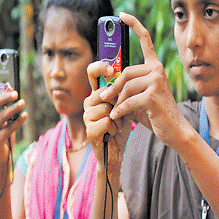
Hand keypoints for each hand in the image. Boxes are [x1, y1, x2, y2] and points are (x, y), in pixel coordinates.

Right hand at [0, 61, 26, 170]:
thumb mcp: (9, 121)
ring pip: (0, 116)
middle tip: (15, 92)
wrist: (3, 159)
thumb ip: (10, 109)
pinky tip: (25, 116)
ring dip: (13, 109)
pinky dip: (17, 121)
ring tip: (22, 103)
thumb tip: (17, 94)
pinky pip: (8, 128)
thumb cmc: (7, 137)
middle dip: (4, 96)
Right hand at [84, 62, 131, 179]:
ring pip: (107, 108)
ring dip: (118, 117)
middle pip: (105, 92)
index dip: (100, 67)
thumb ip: (124, 92)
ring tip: (117, 124)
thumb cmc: (120, 126)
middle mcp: (88, 103)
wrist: (116, 151)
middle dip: (119, 104)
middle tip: (120, 114)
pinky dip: (115, 128)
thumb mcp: (124, 105)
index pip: (93, 73)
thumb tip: (131, 74)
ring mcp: (87, 116)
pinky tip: (113, 133)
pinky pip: (107, 121)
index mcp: (97, 94)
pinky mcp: (89, 130)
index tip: (111, 70)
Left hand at [98, 12, 190, 147]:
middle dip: (112, 87)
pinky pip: (128, 100)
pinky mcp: (154, 96)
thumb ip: (125, 87)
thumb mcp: (137, 96)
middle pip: (126, 72)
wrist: (173, 130)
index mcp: (154, 66)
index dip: (134, 25)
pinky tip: (116, 117)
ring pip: (126, 87)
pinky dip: (119, 110)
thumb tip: (104, 85)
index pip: (145, 40)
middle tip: (103, 97)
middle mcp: (157, 70)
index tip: (123, 15)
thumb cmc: (153, 113)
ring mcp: (157, 81)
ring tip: (113, 111)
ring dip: (116, 101)